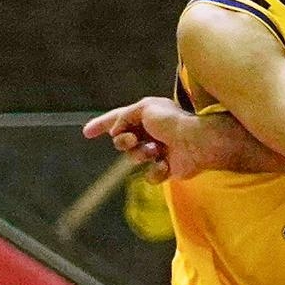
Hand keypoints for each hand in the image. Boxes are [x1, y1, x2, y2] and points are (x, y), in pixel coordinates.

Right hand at [85, 98, 212, 179]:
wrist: (198, 142)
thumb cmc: (173, 121)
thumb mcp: (145, 108)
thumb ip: (124, 117)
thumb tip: (116, 132)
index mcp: (145, 116)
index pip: (117, 119)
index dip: (101, 125)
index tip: (86, 133)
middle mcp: (150, 133)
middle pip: (121, 142)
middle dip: (124, 142)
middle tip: (133, 139)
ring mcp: (158, 151)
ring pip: (133, 159)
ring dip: (141, 154)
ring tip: (156, 149)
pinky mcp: (167, 169)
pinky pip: (150, 177)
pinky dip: (157, 171)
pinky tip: (167, 164)